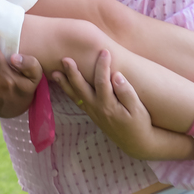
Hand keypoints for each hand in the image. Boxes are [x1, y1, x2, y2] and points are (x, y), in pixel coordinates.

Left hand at [52, 50, 193, 160]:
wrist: (136, 142)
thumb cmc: (140, 124)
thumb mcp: (138, 110)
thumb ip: (127, 93)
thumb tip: (117, 75)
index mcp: (109, 106)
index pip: (103, 82)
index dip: (103, 66)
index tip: (104, 51)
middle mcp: (97, 108)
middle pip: (81, 88)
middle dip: (73, 73)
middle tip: (65, 59)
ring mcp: (92, 112)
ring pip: (75, 95)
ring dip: (65, 84)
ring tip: (54, 72)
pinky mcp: (91, 113)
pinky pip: (77, 101)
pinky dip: (69, 92)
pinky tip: (63, 84)